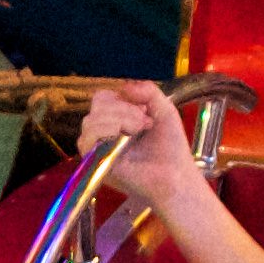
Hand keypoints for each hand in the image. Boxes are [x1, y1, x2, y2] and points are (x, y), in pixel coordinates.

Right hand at [73, 79, 212, 211]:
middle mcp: (104, 133)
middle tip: (145, 122)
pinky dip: (106, 130)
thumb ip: (148, 91)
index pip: (103, 98)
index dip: (122, 97)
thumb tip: (123, 86)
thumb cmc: (171, 148)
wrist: (176, 176)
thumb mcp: (164, 110)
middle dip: (124, 108)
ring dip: (119, 118)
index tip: (145, 109)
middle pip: (97, 104)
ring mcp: (98, 148)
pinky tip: (125, 136)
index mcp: (116, 120)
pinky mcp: (96, 163)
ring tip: (139, 130)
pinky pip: (87, 138)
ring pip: (91, 120)